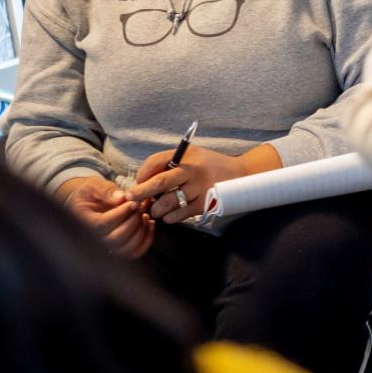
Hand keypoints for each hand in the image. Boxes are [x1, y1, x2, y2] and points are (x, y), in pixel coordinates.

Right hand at [57, 176, 154, 258]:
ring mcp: (109, 246)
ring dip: (141, 230)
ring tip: (144, 214)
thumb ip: (106, 190)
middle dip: (134, 221)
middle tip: (140, 206)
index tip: (134, 202)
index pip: (104, 224)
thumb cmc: (92, 193)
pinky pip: (136, 251)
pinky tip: (149, 222)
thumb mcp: (94, 186)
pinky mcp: (121, 248)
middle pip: (117, 238)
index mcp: (88, 222)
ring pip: (128, 248)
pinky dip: (147, 239)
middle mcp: (97, 238)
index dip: (122, 213)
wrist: (91, 202)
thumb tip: (121, 198)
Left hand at [124, 143, 281, 222]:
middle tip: (130, 199)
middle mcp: (193, 171)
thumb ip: (169, 162)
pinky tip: (169, 215)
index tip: (136, 183)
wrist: (241, 176)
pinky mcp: (205, 204)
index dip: (142, 174)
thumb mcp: (192, 155)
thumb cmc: (210, 165)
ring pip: (168, 202)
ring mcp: (200, 189)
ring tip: (154, 209)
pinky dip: (170, 217)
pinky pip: (180, 214)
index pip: (156, 162)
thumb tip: (143, 179)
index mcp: (187, 156)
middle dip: (141, 192)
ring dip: (156, 208)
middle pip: (160, 182)